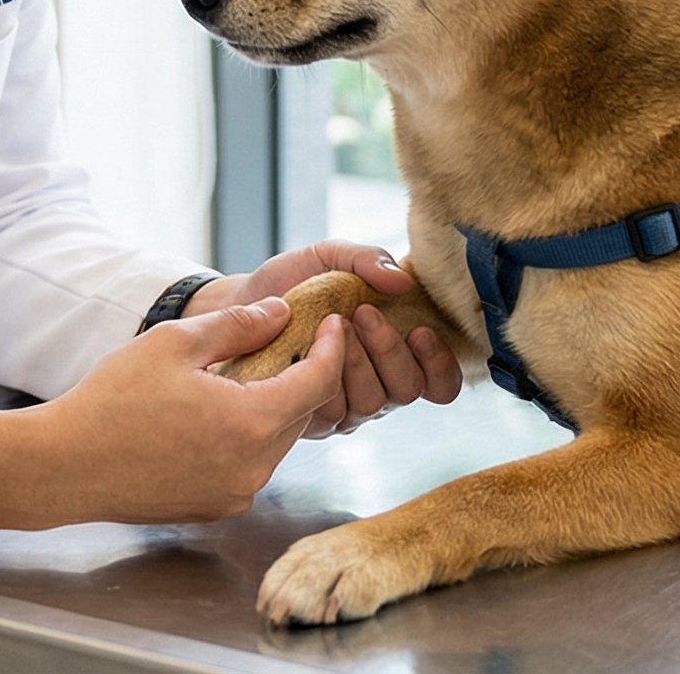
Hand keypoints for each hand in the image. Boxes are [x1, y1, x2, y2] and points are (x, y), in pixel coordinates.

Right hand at [0, 298, 345, 531]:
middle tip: (288, 342)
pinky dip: (247, 436)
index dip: (331, 348)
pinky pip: (249, 464)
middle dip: (301, 376)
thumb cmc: (112, 401)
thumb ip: (237, 326)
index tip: (332, 324)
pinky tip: (216, 414)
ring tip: (246, 376)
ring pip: (275, 441)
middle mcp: (254, 467)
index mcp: (251, 424)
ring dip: (272, 408)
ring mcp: (236, 493)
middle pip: (300, 414)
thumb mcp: (174, 345)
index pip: (318, 382)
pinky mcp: (215, 508)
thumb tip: (282, 314)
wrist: (63, 466)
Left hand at [188, 241, 462, 437]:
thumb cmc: (293, 283)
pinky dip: (323, 378)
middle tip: (363, 314)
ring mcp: (344, 408)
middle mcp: (377, 387)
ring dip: (355, 362)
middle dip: (389, 350)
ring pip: (370, 403)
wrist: (239, 304)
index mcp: (395, 355)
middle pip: (406, 391)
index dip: (439, 365)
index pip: (440, 384)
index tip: (421, 331)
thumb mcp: (330, 258)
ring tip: (332, 326)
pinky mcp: (310, 420)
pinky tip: (306, 351)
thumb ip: (367, 260)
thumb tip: (401, 281)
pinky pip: (331, 413)